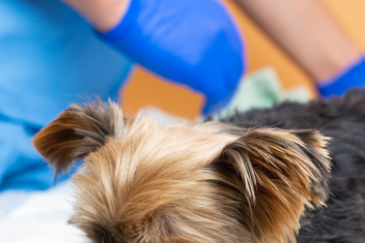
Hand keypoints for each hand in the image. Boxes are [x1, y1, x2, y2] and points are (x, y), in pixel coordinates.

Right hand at [95, 0, 244, 113]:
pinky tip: (203, 110)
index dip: (226, 64)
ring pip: (229, 82)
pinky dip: (212, 104)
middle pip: (235, 66)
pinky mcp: (203, 71)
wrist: (130, 7)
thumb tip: (189, 41)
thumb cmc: (143, 4)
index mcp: (219, 15)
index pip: (233, 46)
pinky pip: (216, 94)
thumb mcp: (182, 9)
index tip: (218, 74)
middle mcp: (224, 32)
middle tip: (217, 95)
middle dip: (228, 82)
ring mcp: (215, 52)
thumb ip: (194, 26)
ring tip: (210, 105)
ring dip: (221, 96)